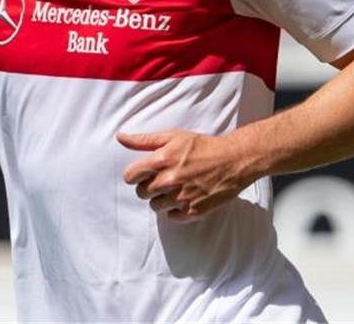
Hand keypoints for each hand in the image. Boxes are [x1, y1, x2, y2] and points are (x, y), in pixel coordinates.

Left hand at [117, 129, 255, 222]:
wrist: (233, 161)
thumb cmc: (201, 146)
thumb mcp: (172, 136)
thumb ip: (144, 140)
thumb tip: (120, 137)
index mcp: (161, 160)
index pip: (130, 176)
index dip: (134, 175)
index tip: (142, 173)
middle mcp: (169, 180)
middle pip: (142, 192)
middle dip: (147, 186)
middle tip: (160, 180)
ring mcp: (182, 197)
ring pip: (155, 206)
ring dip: (160, 199)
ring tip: (172, 189)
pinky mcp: (194, 211)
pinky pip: (172, 217)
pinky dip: (175, 210)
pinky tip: (182, 199)